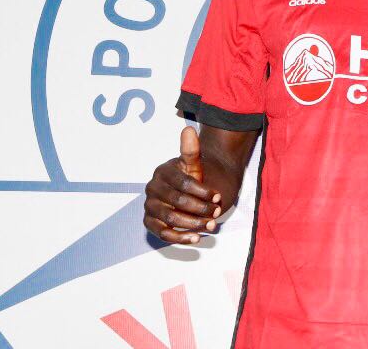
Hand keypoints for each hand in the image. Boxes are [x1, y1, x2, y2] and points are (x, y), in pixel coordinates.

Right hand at [143, 126, 222, 243]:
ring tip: (212, 226)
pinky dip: (179, 238)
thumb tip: (188, 129)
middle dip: (201, 209)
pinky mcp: (149, 222)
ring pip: (171, 219)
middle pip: (178, 202)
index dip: (203, 192)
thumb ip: (191, 151)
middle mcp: (152, 188)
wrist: (188, 193)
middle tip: (217, 213)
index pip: (184, 183)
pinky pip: (162, 233)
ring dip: (193, 224)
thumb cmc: (194, 178)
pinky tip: (196, 238)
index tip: (218, 197)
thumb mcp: (195, 165)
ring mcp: (149, 206)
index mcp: (163, 171)